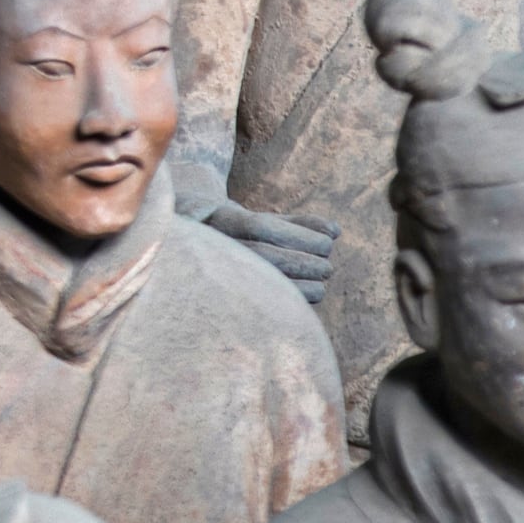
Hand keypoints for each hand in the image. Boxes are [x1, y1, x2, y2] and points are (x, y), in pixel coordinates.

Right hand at [201, 198, 334, 301]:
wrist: (189, 249)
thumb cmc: (240, 235)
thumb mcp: (262, 221)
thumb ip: (298, 225)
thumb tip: (335, 231)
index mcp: (218, 218)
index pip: (260, 226)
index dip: (298, 235)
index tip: (329, 243)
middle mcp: (210, 245)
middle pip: (261, 255)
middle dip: (302, 262)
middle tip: (328, 268)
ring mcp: (211, 271)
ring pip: (256, 281)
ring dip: (299, 286)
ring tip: (321, 286)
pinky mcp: (218, 297)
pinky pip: (254, 303)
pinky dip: (288, 302)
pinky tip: (308, 299)